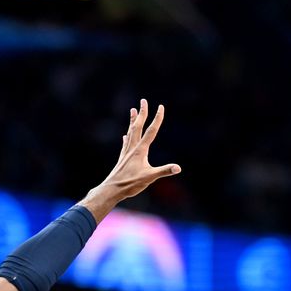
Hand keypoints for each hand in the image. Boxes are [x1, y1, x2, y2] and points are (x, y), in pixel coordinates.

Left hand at [80, 99, 181, 220]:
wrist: (112, 189)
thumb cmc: (130, 184)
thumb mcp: (150, 177)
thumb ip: (164, 171)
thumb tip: (178, 168)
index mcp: (140, 150)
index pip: (151, 131)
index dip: (157, 118)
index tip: (161, 107)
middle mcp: (132, 148)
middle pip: (138, 126)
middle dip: (142, 113)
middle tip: (143, 100)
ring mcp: (126, 153)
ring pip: (130, 132)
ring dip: (133, 121)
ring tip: (132, 110)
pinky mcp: (122, 159)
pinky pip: (125, 144)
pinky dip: (127, 137)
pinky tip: (125, 135)